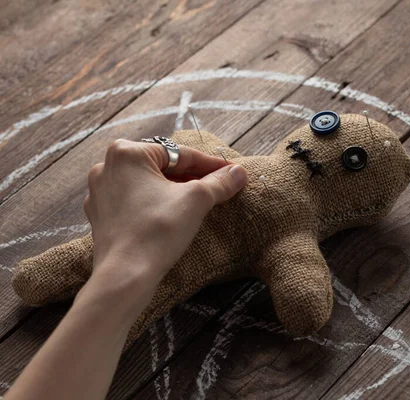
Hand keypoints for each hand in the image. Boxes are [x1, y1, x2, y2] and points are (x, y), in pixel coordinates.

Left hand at [84, 138, 247, 289]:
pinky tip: (171, 217)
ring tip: (197, 202)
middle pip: (162, 167)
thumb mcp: (197, 200)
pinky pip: (133, 201)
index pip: (180, 154)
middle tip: (216, 187)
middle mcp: (107, 167)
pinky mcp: (99, 215)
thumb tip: (238, 172)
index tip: (230, 172)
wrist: (124, 275)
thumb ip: (219, 182)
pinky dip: (154, 204)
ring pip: (147, 184)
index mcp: (127, 153)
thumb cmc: (157, 231)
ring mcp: (99, 192)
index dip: (210, 164)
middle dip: (190, 177)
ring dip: (173, 190)